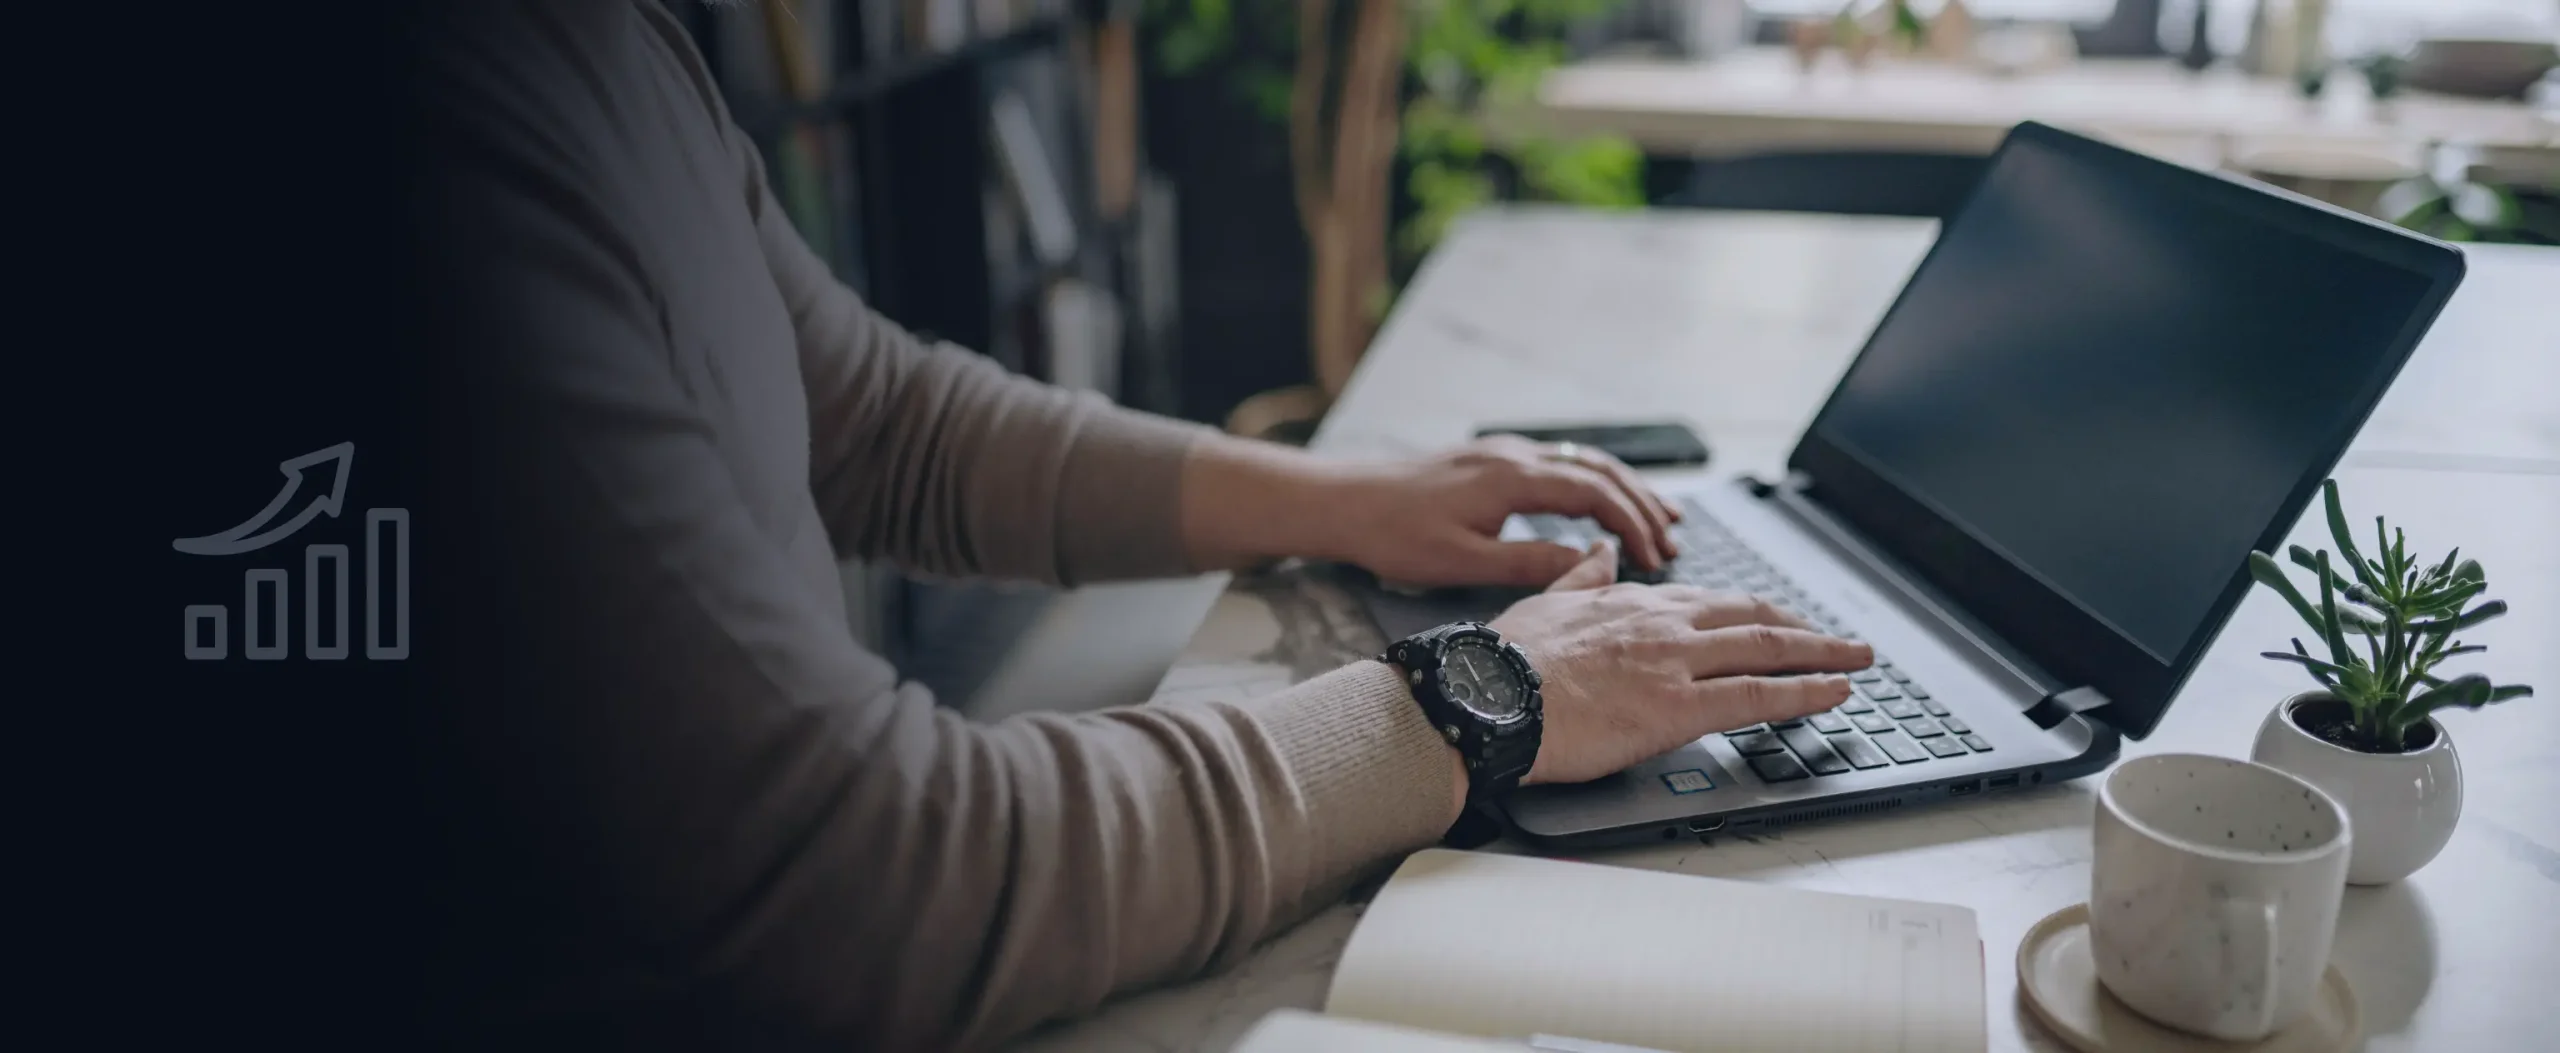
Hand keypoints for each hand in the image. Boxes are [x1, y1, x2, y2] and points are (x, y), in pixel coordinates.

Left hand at [1323, 434, 1679, 587]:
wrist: (1342, 503)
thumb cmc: (1393, 535)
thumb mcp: (1463, 561)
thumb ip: (1530, 563)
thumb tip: (1590, 565)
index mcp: (1513, 478)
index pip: (1595, 493)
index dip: (1634, 524)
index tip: (1657, 557)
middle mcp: (1514, 455)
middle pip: (1599, 472)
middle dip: (1642, 506)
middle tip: (1673, 542)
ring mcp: (1502, 453)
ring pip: (1581, 463)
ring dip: (1622, 491)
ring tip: (1657, 520)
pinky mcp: (1489, 461)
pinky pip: (1557, 464)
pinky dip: (1591, 484)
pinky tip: (1598, 504)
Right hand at [1491, 541, 1872, 785]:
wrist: (1486, 695)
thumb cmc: (1503, 659)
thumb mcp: (1543, 601)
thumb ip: (1581, 576)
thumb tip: (1601, 551)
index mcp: (1632, 602)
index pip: (1710, 601)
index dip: (1753, 612)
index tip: (1777, 619)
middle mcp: (1664, 624)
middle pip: (1753, 619)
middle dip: (1805, 628)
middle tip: (1840, 638)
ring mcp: (1676, 662)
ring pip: (1769, 650)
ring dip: (1824, 654)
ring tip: (1858, 660)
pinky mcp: (1679, 706)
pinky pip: (1759, 695)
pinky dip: (1807, 691)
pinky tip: (1836, 692)